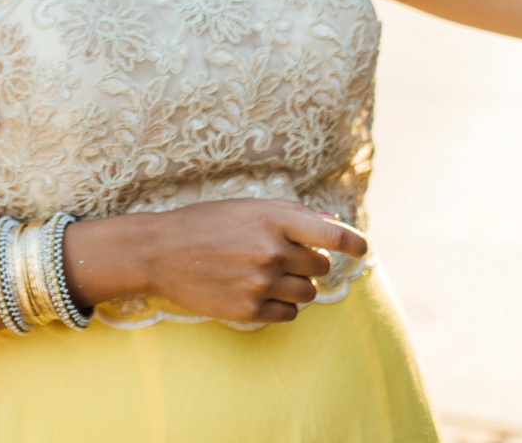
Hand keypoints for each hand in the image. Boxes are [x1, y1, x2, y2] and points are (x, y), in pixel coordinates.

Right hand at [97, 199, 367, 324]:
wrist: (160, 251)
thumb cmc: (205, 223)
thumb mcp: (247, 207)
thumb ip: (292, 214)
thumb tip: (334, 224)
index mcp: (273, 218)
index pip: (333, 235)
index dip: (354, 242)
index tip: (361, 248)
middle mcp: (272, 250)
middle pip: (321, 265)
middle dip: (311, 262)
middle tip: (286, 258)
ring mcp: (261, 283)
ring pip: (308, 293)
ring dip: (298, 285)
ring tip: (271, 276)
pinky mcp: (249, 310)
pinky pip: (289, 315)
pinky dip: (283, 307)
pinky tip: (262, 294)